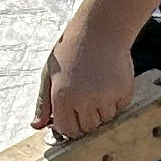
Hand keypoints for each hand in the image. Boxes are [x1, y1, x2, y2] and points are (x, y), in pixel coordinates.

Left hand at [35, 1, 139, 137]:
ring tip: (97, 85)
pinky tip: (109, 81)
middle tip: (86, 96)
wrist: (100, 30)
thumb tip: (36, 126)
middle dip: (86, 118)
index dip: (70, 124)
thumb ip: (43, 103)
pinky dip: (116, 99)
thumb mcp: (49, 74)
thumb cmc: (71, 50)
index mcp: (63, 97)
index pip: (68, 130)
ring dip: (102, 109)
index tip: (72, 114)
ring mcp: (106, 97)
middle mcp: (84, 100)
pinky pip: (121, 108)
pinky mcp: (123, 92)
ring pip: (106, 119)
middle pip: (88, 128)